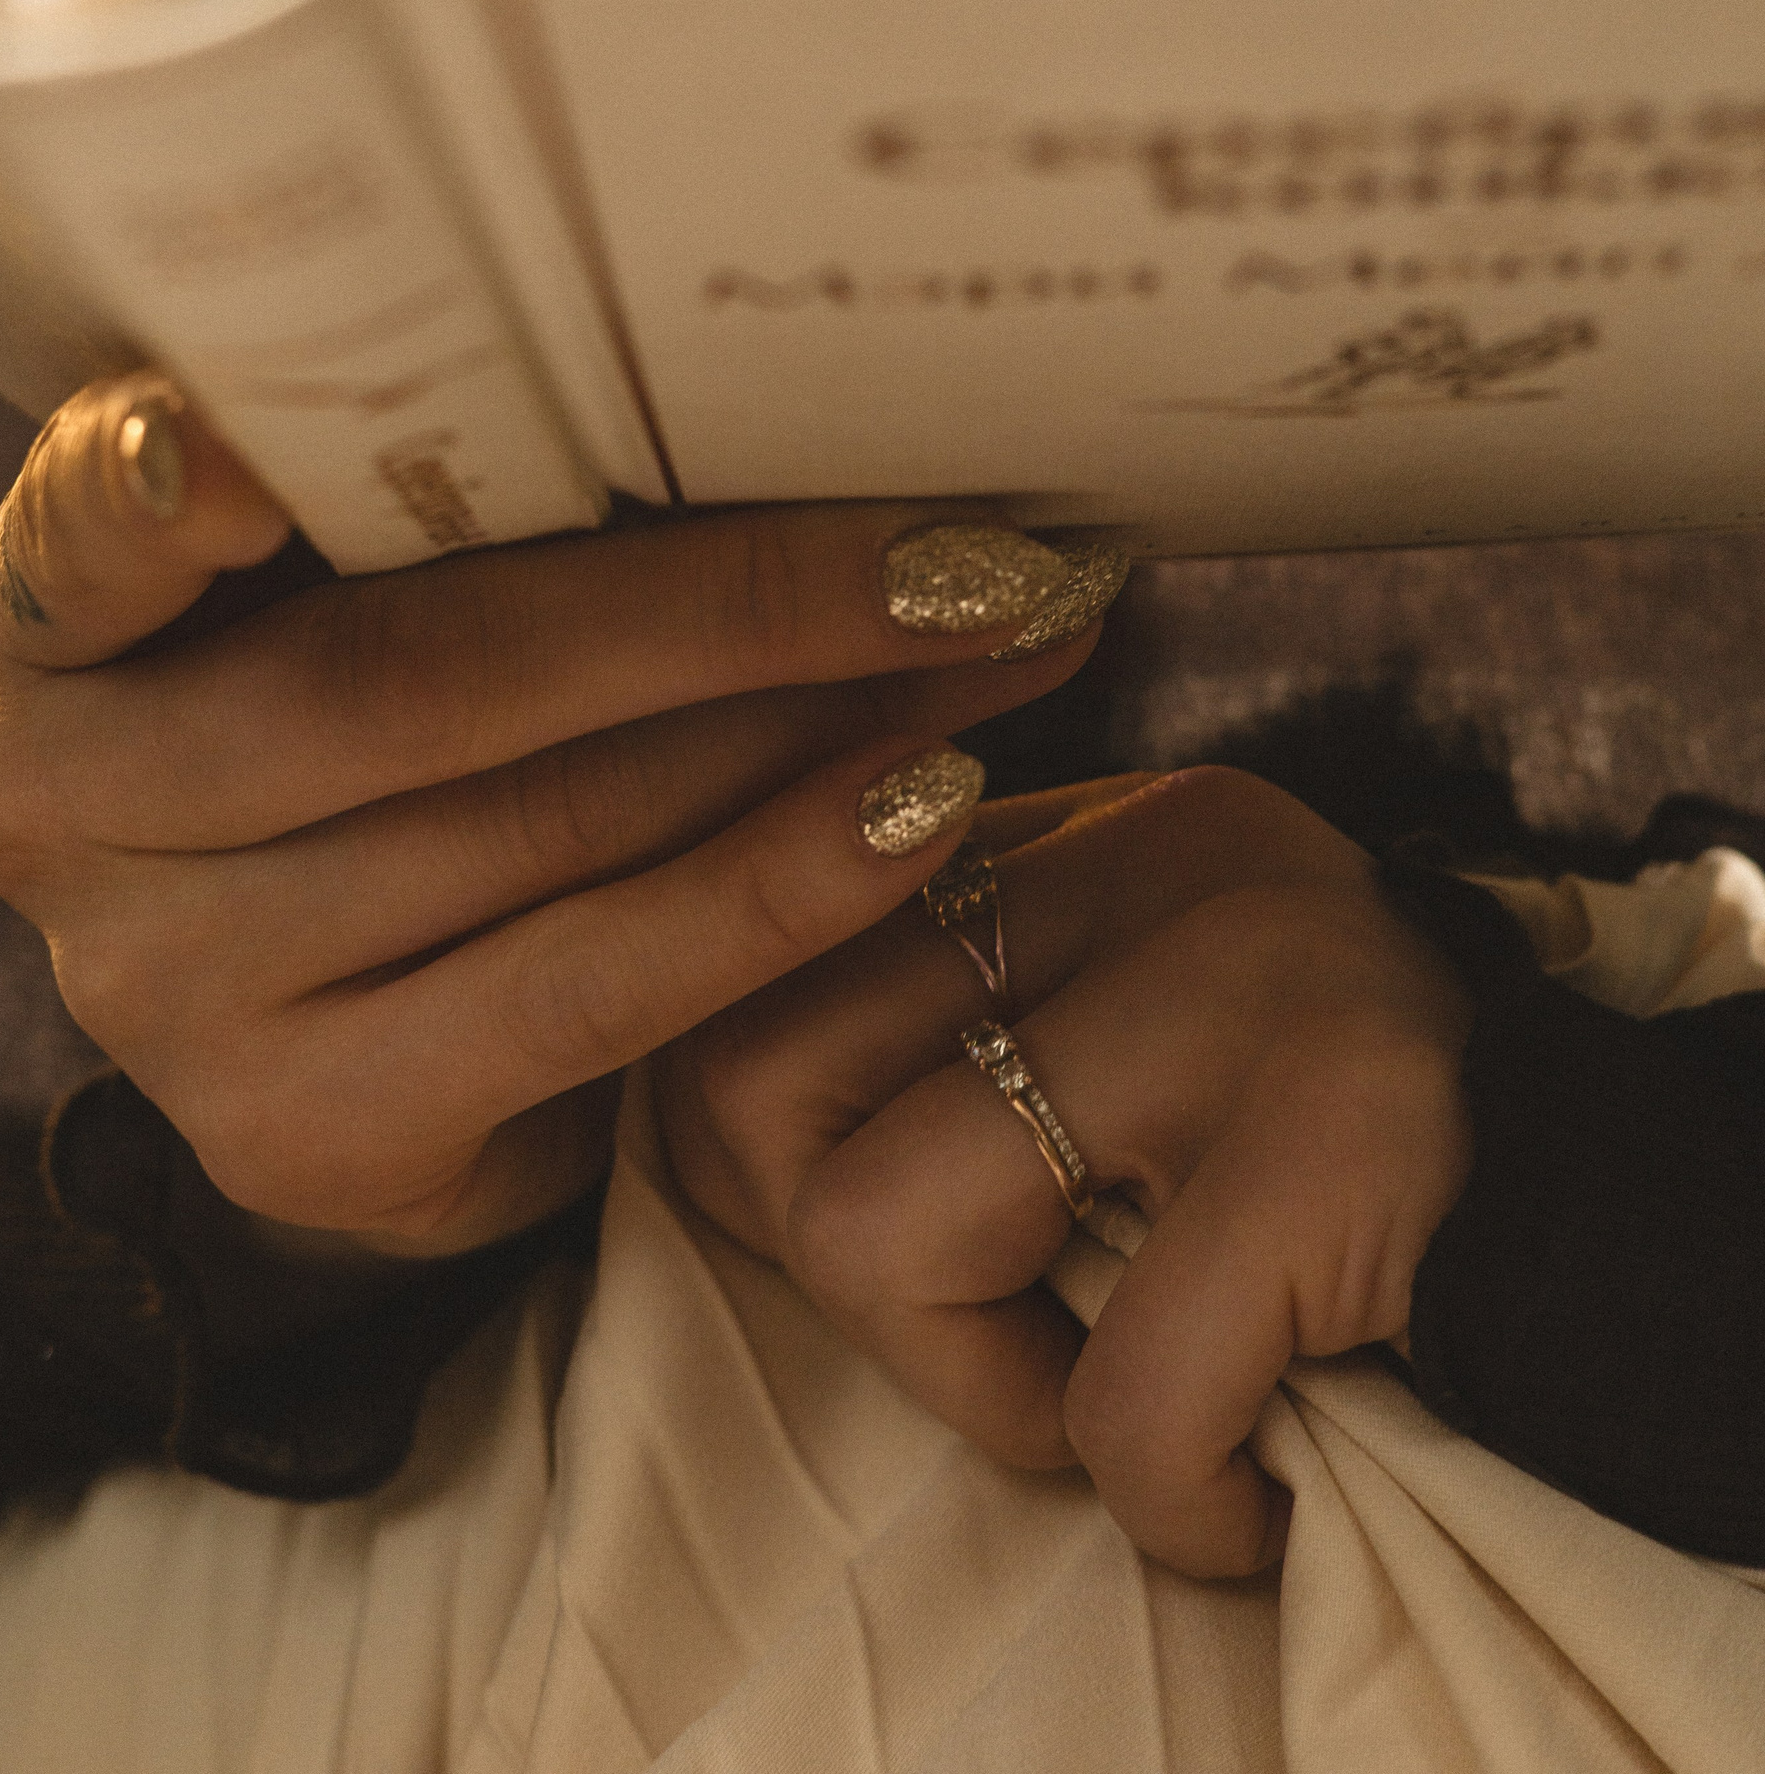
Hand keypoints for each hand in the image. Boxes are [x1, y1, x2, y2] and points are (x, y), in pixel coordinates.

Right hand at [0, 373, 1113, 1254]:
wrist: (348, 1027)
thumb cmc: (381, 740)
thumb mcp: (348, 593)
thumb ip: (435, 496)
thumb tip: (765, 374)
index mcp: (56, 623)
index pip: (85, 526)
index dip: (153, 482)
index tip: (243, 448)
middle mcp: (65, 804)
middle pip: (412, 675)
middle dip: (724, 604)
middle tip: (959, 545)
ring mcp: (171, 990)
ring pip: (530, 826)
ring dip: (798, 732)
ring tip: (993, 649)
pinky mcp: (303, 1128)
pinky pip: (585, 992)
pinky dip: (773, 891)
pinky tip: (924, 813)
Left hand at [656, 765, 1473, 1576]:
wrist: (1616, 1213)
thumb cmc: (1327, 1146)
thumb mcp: (1135, 1002)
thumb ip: (950, 1007)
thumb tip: (705, 1109)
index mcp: (1077, 824)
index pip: (753, 950)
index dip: (748, 1140)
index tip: (865, 1230)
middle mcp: (1147, 862)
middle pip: (752, 1080)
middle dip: (831, 1265)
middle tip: (988, 1327)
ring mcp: (1241, 989)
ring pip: (874, 1231)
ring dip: (980, 1394)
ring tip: (1111, 1400)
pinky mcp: (1335, 1145)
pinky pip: (1117, 1403)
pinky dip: (1170, 1499)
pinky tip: (1245, 1485)